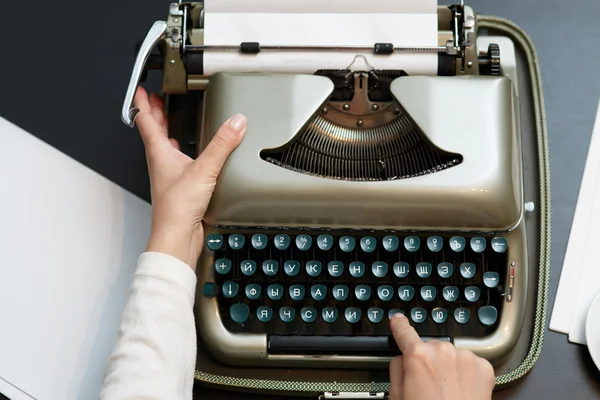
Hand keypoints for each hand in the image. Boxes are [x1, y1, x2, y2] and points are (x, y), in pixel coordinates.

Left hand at [133, 86, 246, 268]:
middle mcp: (161, 163)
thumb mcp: (204, 169)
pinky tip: (193, 154)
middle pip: (154, 132)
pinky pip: (179, 162)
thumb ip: (222, 144)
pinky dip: (182, 152)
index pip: (146, 121)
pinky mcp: (181, 187)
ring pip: (165, 147)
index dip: (143, 103)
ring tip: (171, 121)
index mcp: (159, 153)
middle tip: (155, 100)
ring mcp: (170, 175)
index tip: (142, 89)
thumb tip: (236, 122)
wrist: (177, 236)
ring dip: (167, 132)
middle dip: (154, 114)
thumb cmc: (177, 208)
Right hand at [389, 314, 494, 399]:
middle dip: (429, 360)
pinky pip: (470, 362)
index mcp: (418, 356)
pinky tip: (462, 389)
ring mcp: (465, 357)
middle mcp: (442, 351)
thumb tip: (402, 358)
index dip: (399, 326)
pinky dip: (466, 373)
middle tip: (429, 384)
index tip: (398, 320)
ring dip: (449, 366)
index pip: (404, 332)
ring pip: (451, 354)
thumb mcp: (398, 395)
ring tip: (448, 390)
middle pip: (430, 347)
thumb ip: (397, 369)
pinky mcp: (484, 366)